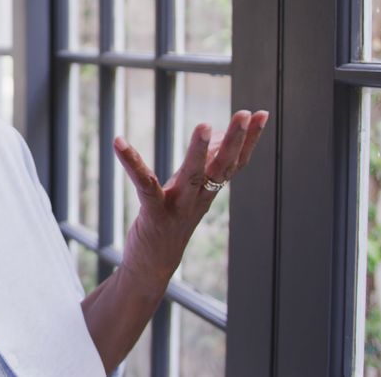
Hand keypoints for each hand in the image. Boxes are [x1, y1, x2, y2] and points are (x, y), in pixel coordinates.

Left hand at [113, 110, 268, 287]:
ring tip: (204, 125)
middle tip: (245, 114)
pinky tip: (119, 142)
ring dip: (199, 151)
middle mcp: (198, 198)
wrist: (151, 267)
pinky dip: (132, 163)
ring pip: (194, 176)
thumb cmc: (168, 223)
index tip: (261, 114)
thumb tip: (214, 135)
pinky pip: (145, 186)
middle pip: (221, 167)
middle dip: (236, 140)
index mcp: (207, 191)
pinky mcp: (154, 215)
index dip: (250, 140)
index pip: (234, 163)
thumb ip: (200, 166)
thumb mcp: (188, 192)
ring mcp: (178, 208)